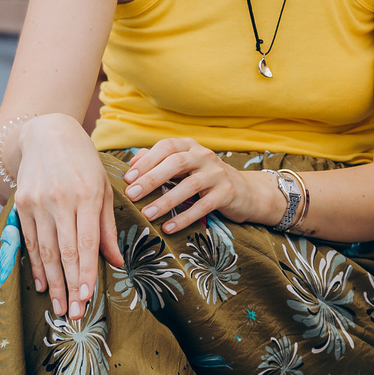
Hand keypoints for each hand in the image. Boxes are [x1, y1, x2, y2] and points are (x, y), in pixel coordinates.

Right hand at [10, 114, 123, 319]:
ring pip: (44, 250)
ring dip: (53, 282)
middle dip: (69, 286)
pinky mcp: (21, 205)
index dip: (85, 272)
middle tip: (73, 313)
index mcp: (85, 196)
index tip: (87, 297)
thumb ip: (107, 227)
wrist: (46, 134)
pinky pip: (29, 241)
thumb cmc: (84, 163)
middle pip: (63, 252)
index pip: (85, 243)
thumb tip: (114, 262)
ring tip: (59, 307)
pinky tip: (43, 284)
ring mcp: (37, 203)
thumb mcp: (103, 189)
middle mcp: (59, 201)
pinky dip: (36, 265)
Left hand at [122, 136, 252, 235]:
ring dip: (166, 201)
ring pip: (190, 185)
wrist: (245, 191)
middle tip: (131, 195)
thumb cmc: (205, 178)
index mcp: (190, 147)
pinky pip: (204, 206)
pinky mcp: (227, 193)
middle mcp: (205, 156)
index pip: (166, 147)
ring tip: (147, 214)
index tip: (128, 179)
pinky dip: (184, 217)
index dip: (146, 161)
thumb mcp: (183, 167)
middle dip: (151, 179)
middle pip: (176, 162)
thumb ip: (159, 161)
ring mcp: (218, 174)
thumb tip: (133, 164)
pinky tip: (168, 227)